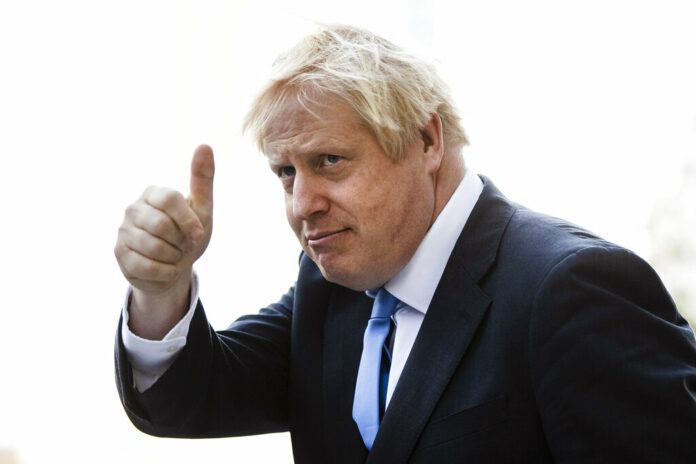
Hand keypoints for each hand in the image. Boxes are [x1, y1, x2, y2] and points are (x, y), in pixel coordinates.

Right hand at [114, 145, 213, 337]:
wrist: (175, 266)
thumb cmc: (188, 233)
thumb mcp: (202, 207)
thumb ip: (202, 178)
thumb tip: (204, 145)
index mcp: (153, 193)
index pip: (170, 199)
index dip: (188, 220)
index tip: (198, 233)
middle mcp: (133, 209)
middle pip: (162, 226)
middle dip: (181, 241)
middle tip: (184, 245)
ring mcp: (123, 231)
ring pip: (154, 248)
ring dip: (174, 258)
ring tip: (174, 255)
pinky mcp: (119, 254)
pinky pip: (147, 266)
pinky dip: (165, 272)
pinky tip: (166, 268)